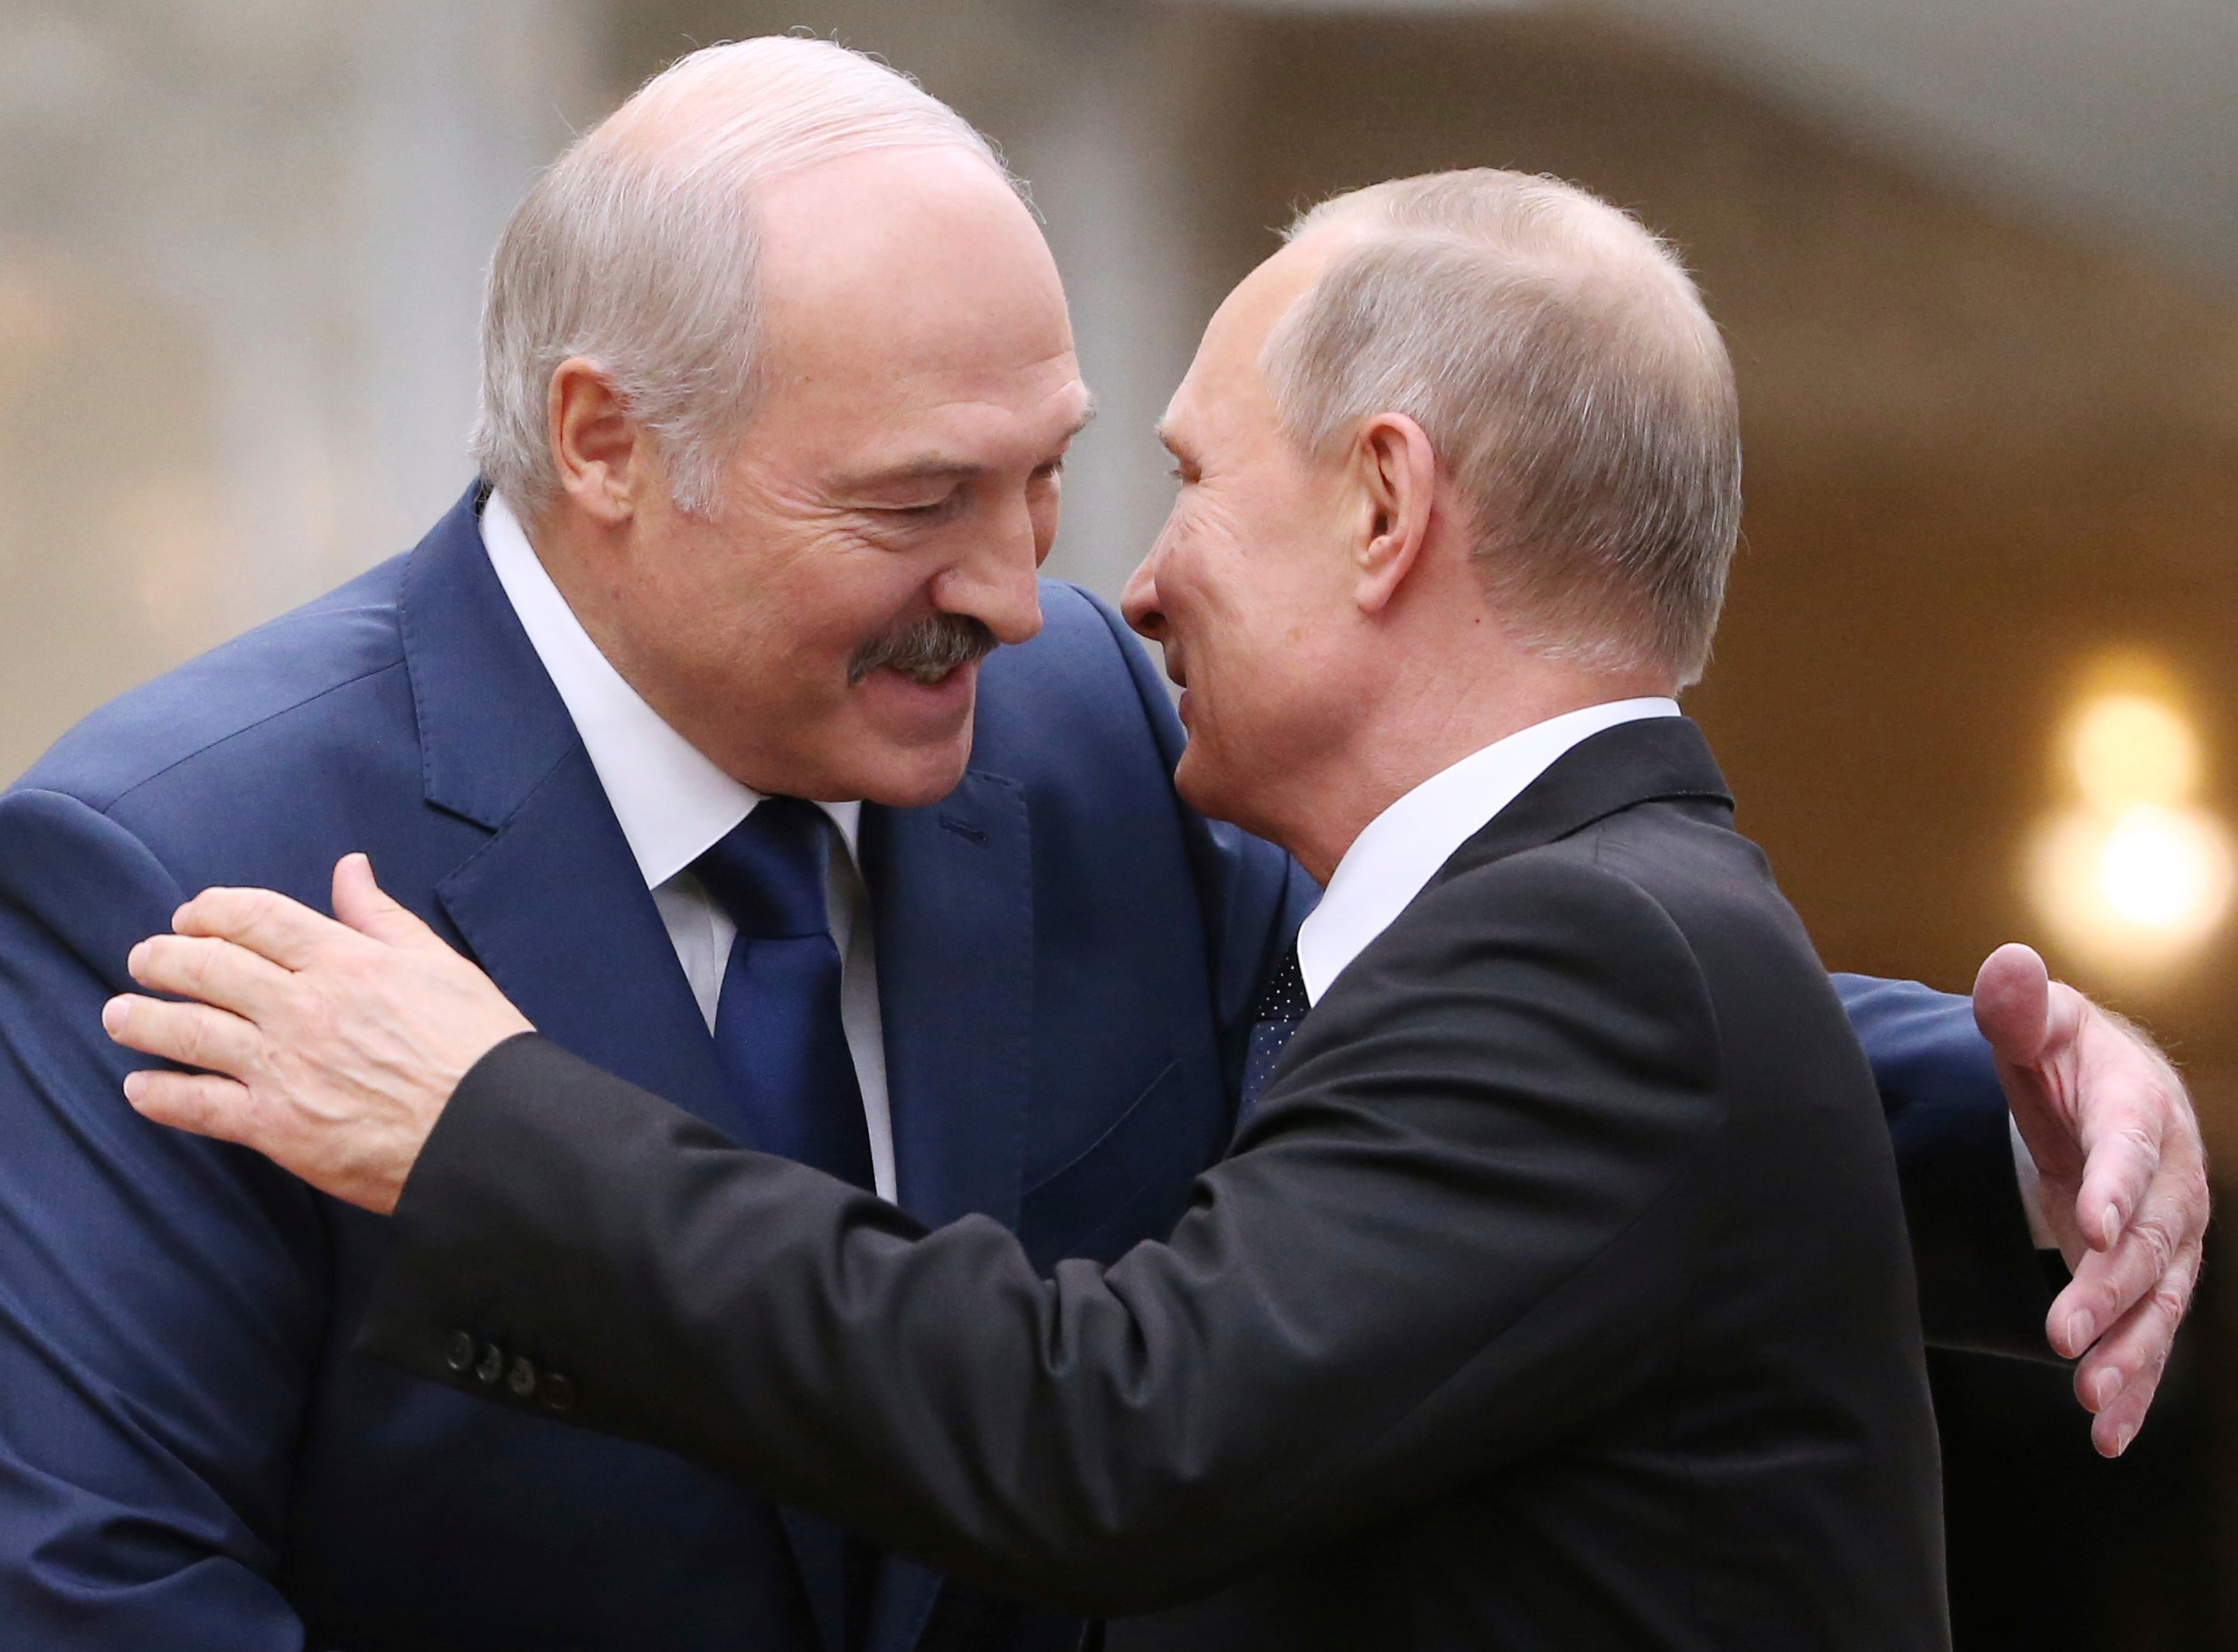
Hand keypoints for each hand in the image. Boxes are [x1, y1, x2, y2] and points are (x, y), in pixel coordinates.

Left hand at [102, 854, 533, 1213]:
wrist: (492, 1132)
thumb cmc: (479, 1048)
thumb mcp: (441, 965)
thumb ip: (382, 918)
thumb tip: (350, 868)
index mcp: (345, 960)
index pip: (254, 917)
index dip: (210, 910)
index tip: (191, 915)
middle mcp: (303, 1006)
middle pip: (206, 966)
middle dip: (163, 958)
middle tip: (144, 960)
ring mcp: (283, 1067)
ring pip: (185, 1030)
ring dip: (140, 1019)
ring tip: (118, 1015)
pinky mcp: (276, 1127)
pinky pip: (197, 1105)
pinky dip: (159, 1094)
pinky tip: (140, 1088)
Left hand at [1972, 943, 2209, 1456]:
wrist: (2107, 1092)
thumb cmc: (2061, 1056)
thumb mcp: (2035, 1028)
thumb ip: (2016, 1009)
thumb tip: (2008, 964)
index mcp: (2138, 1108)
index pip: (2128, 1148)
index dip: (2112, 1185)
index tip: (2087, 1224)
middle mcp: (2170, 1178)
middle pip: (2146, 1240)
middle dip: (2109, 1290)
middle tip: (2063, 1334)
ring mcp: (2169, 1234)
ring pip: (2159, 1301)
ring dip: (2130, 1352)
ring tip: (2092, 1400)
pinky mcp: (2154, 1277)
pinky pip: (2152, 1335)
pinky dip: (2137, 1384)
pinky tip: (2110, 1433)